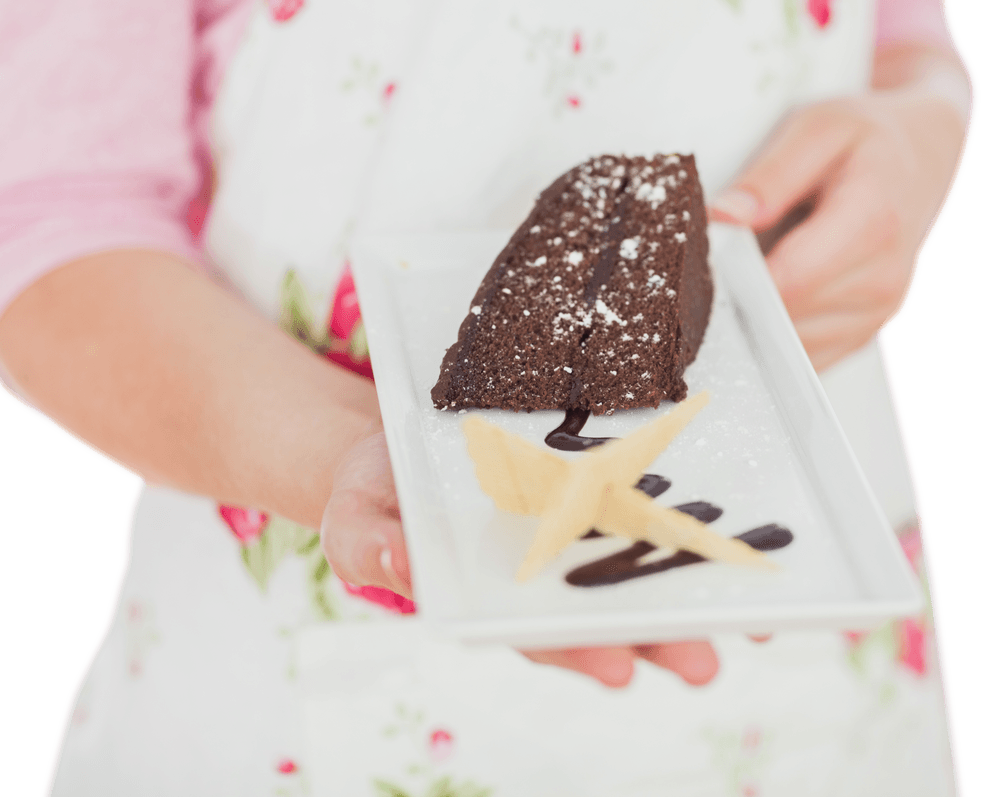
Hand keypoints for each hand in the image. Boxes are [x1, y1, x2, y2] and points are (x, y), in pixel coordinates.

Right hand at [321, 431, 719, 687]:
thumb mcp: (355, 510)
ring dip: (692, 597)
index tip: (615, 667)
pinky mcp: (601, 484)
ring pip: (641, 570)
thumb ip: (365, 546)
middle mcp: (545, 572)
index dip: (577, 650)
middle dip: (657, 639)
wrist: (408, 434)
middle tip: (703, 662)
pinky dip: (693, 528)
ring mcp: (579, 527)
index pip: (536, 632)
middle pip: (606, 612)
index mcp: (489, 594)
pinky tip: (740, 541)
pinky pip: (649, 508)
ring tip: (748, 622)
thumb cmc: (379, 484)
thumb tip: (395, 570)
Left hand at [710, 46, 970, 370]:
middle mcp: (883, 279)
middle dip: (737, 302)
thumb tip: (723, 217)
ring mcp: (877, 314)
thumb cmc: (865, 139)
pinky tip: (759, 304)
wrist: (924, 156)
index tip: (699, 268)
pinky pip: (804, 361)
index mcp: (871, 223)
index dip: (733, 282)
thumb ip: (769, 175)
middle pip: (784, 320)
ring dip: (754, 323)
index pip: (788, 281)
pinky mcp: (864, 334)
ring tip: (740, 280)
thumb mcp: (816, 128)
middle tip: (708, 273)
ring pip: (789, 348)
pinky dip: (772, 341)